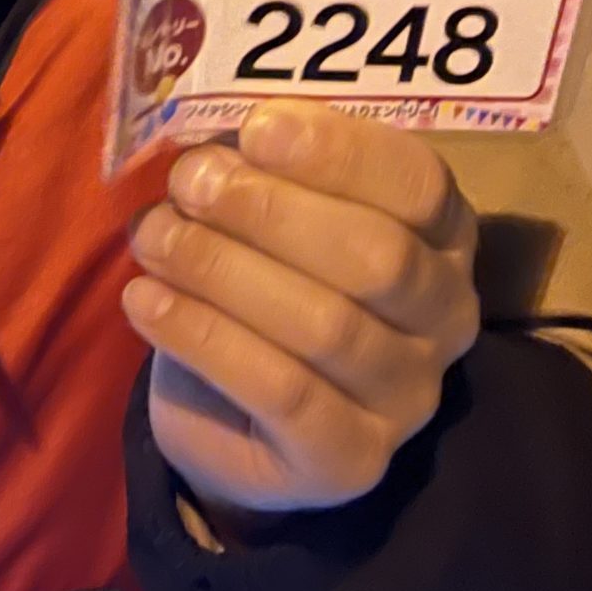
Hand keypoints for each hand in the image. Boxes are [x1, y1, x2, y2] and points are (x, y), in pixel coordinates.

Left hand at [125, 102, 479, 522]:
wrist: (237, 414)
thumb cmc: (262, 276)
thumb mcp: (270, 207)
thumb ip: (260, 169)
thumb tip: (211, 152)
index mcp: (442, 232)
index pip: (418, 182)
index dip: (339, 152)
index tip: (254, 129)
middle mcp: (444, 315)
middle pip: (375, 255)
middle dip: (269, 210)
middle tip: (189, 183)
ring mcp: (407, 397)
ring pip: (324, 325)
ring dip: (222, 269)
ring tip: (154, 237)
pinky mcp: (353, 461)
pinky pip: (280, 392)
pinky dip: (203, 337)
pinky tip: (146, 300)